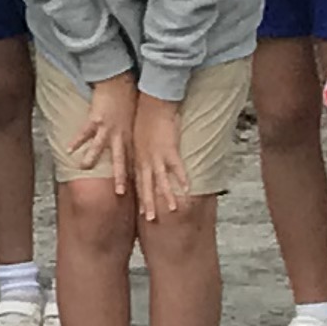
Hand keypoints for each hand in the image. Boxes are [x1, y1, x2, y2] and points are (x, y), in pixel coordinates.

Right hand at [62, 73, 137, 193]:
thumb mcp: (133, 121)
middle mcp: (120, 136)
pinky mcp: (96, 119)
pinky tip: (67, 149)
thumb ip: (129, 136)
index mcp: (129, 138)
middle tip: (120, 193)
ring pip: (100, 148)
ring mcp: (107, 128)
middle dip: (121, 178)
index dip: (135, 178)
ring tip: (84, 168)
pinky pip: (84, 133)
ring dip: (92, 158)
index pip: (133, 162)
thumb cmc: (127, 100)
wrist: (120, 83)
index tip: (138, 193)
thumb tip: (132, 148)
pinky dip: (76, 141)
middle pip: (121, 161)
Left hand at [129, 92, 191, 222]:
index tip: (143, 214)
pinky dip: (182, 177)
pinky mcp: (168, 149)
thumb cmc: (146, 120)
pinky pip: (176, 166)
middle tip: (151, 220)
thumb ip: (145, 153)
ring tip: (171, 210)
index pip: (140, 184)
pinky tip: (187, 189)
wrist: (151, 105)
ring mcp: (157, 156)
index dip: (142, 199)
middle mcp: (146, 161)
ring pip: (161, 180)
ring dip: (166, 196)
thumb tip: (148, 161)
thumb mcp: (140, 140)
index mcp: (139, 159)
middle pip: (147, 186)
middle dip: (149, 204)